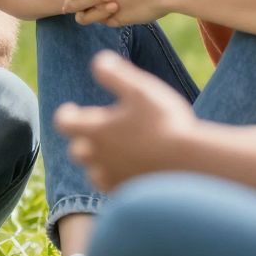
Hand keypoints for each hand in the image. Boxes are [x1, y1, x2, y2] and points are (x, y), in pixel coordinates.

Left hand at [52, 51, 196, 191]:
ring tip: (114, 153)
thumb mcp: (139, 89)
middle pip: (77, 150)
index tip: (72, 109)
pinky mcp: (129, 195)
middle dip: (83, 139)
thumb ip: (115, 74)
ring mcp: (113, 180)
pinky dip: (116, 179)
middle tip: (96, 131)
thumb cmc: (165, 122)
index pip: (64, 122)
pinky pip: (114, 189)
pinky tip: (130, 172)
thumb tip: (98, 61)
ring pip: (94, 173)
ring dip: (99, 162)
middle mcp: (97, 158)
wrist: (191, 165)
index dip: (67, 114)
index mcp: (95, 131)